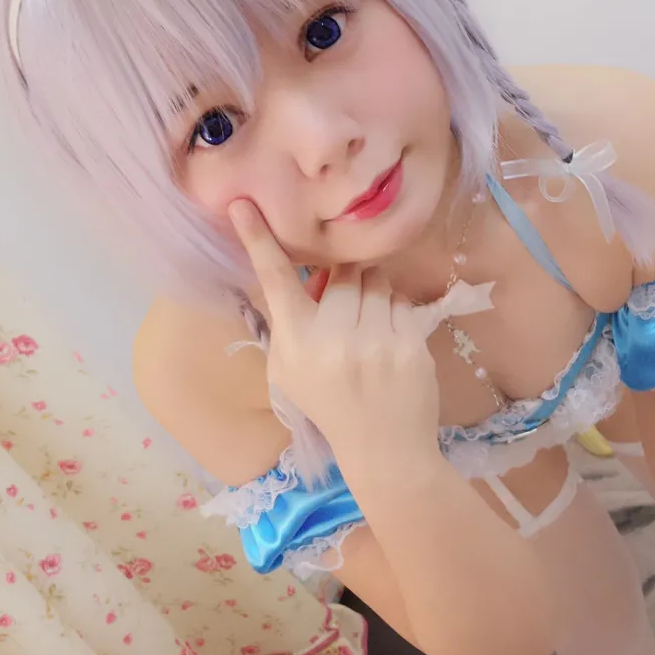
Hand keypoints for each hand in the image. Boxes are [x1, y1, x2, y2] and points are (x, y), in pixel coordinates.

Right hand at [228, 200, 441, 479]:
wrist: (385, 449)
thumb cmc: (330, 404)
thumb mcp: (290, 370)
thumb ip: (292, 323)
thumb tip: (309, 276)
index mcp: (296, 343)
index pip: (275, 281)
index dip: (258, 241)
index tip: (244, 205)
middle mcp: (332, 339)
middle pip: (342, 273)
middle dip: (346, 282)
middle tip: (348, 311)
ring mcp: (374, 341)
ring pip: (376, 281)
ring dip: (373, 295)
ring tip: (370, 329)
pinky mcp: (409, 344)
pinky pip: (402, 302)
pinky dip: (396, 314)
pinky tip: (390, 343)